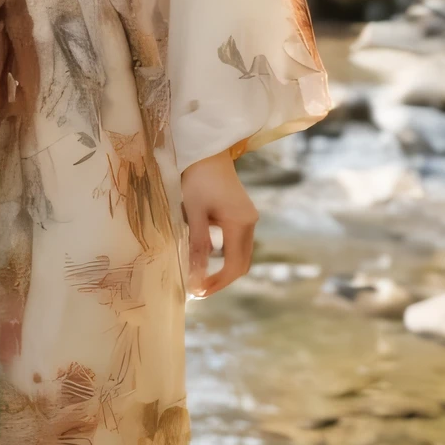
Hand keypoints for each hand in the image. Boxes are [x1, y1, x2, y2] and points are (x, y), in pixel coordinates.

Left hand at [181, 149, 256, 296]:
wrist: (208, 152)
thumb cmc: (198, 179)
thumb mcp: (194, 212)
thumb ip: (198, 244)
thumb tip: (196, 276)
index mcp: (240, 224)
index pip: (233, 266)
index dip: (217, 283)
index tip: (198, 292)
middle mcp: (250, 223)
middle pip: (241, 264)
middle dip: (221, 280)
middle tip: (198, 290)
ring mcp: (249, 219)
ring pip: (241, 255)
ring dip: (224, 269)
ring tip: (200, 276)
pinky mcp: (243, 215)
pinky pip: (238, 243)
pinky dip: (225, 255)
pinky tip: (207, 256)